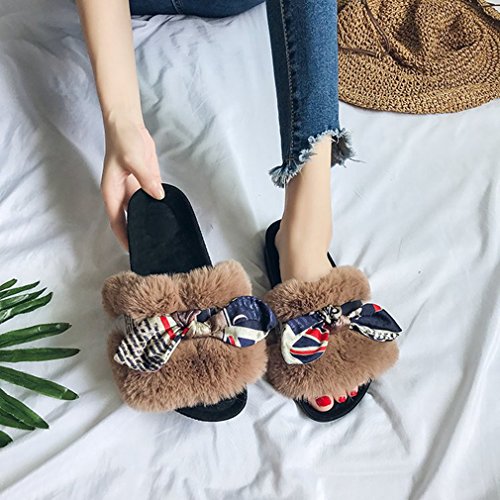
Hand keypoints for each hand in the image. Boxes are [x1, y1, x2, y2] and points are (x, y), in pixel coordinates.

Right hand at [101, 119, 163, 249]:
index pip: (117, 221)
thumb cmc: (123, 140)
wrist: (128, 124)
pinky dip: (156, 207)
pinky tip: (165, 214)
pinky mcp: (144, 183)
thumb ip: (146, 178)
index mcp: (112, 192)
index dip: (124, 236)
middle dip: (136, 233)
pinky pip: (151, 199)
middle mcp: (122, 194)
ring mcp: (133, 189)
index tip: (133, 250)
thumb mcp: (133, 159)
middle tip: (150, 247)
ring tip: (160, 235)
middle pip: (128, 220)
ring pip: (140, 211)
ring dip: (147, 220)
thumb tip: (157, 195)